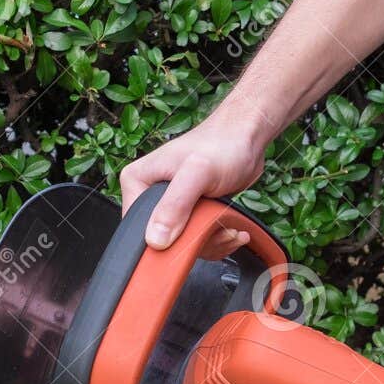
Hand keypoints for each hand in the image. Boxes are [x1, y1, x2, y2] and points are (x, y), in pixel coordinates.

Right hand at [119, 112, 269, 256]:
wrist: (247, 139)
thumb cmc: (223, 145)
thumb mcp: (197, 173)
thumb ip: (175, 204)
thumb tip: (155, 239)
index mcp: (138, 182)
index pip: (136, 227)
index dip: (161, 241)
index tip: (188, 236)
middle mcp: (150, 195)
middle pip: (162, 241)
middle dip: (195, 242)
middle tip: (216, 228)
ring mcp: (171, 206)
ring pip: (184, 244)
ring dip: (212, 243)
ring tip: (229, 228)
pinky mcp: (191, 213)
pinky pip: (199, 241)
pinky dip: (218, 240)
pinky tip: (232, 229)